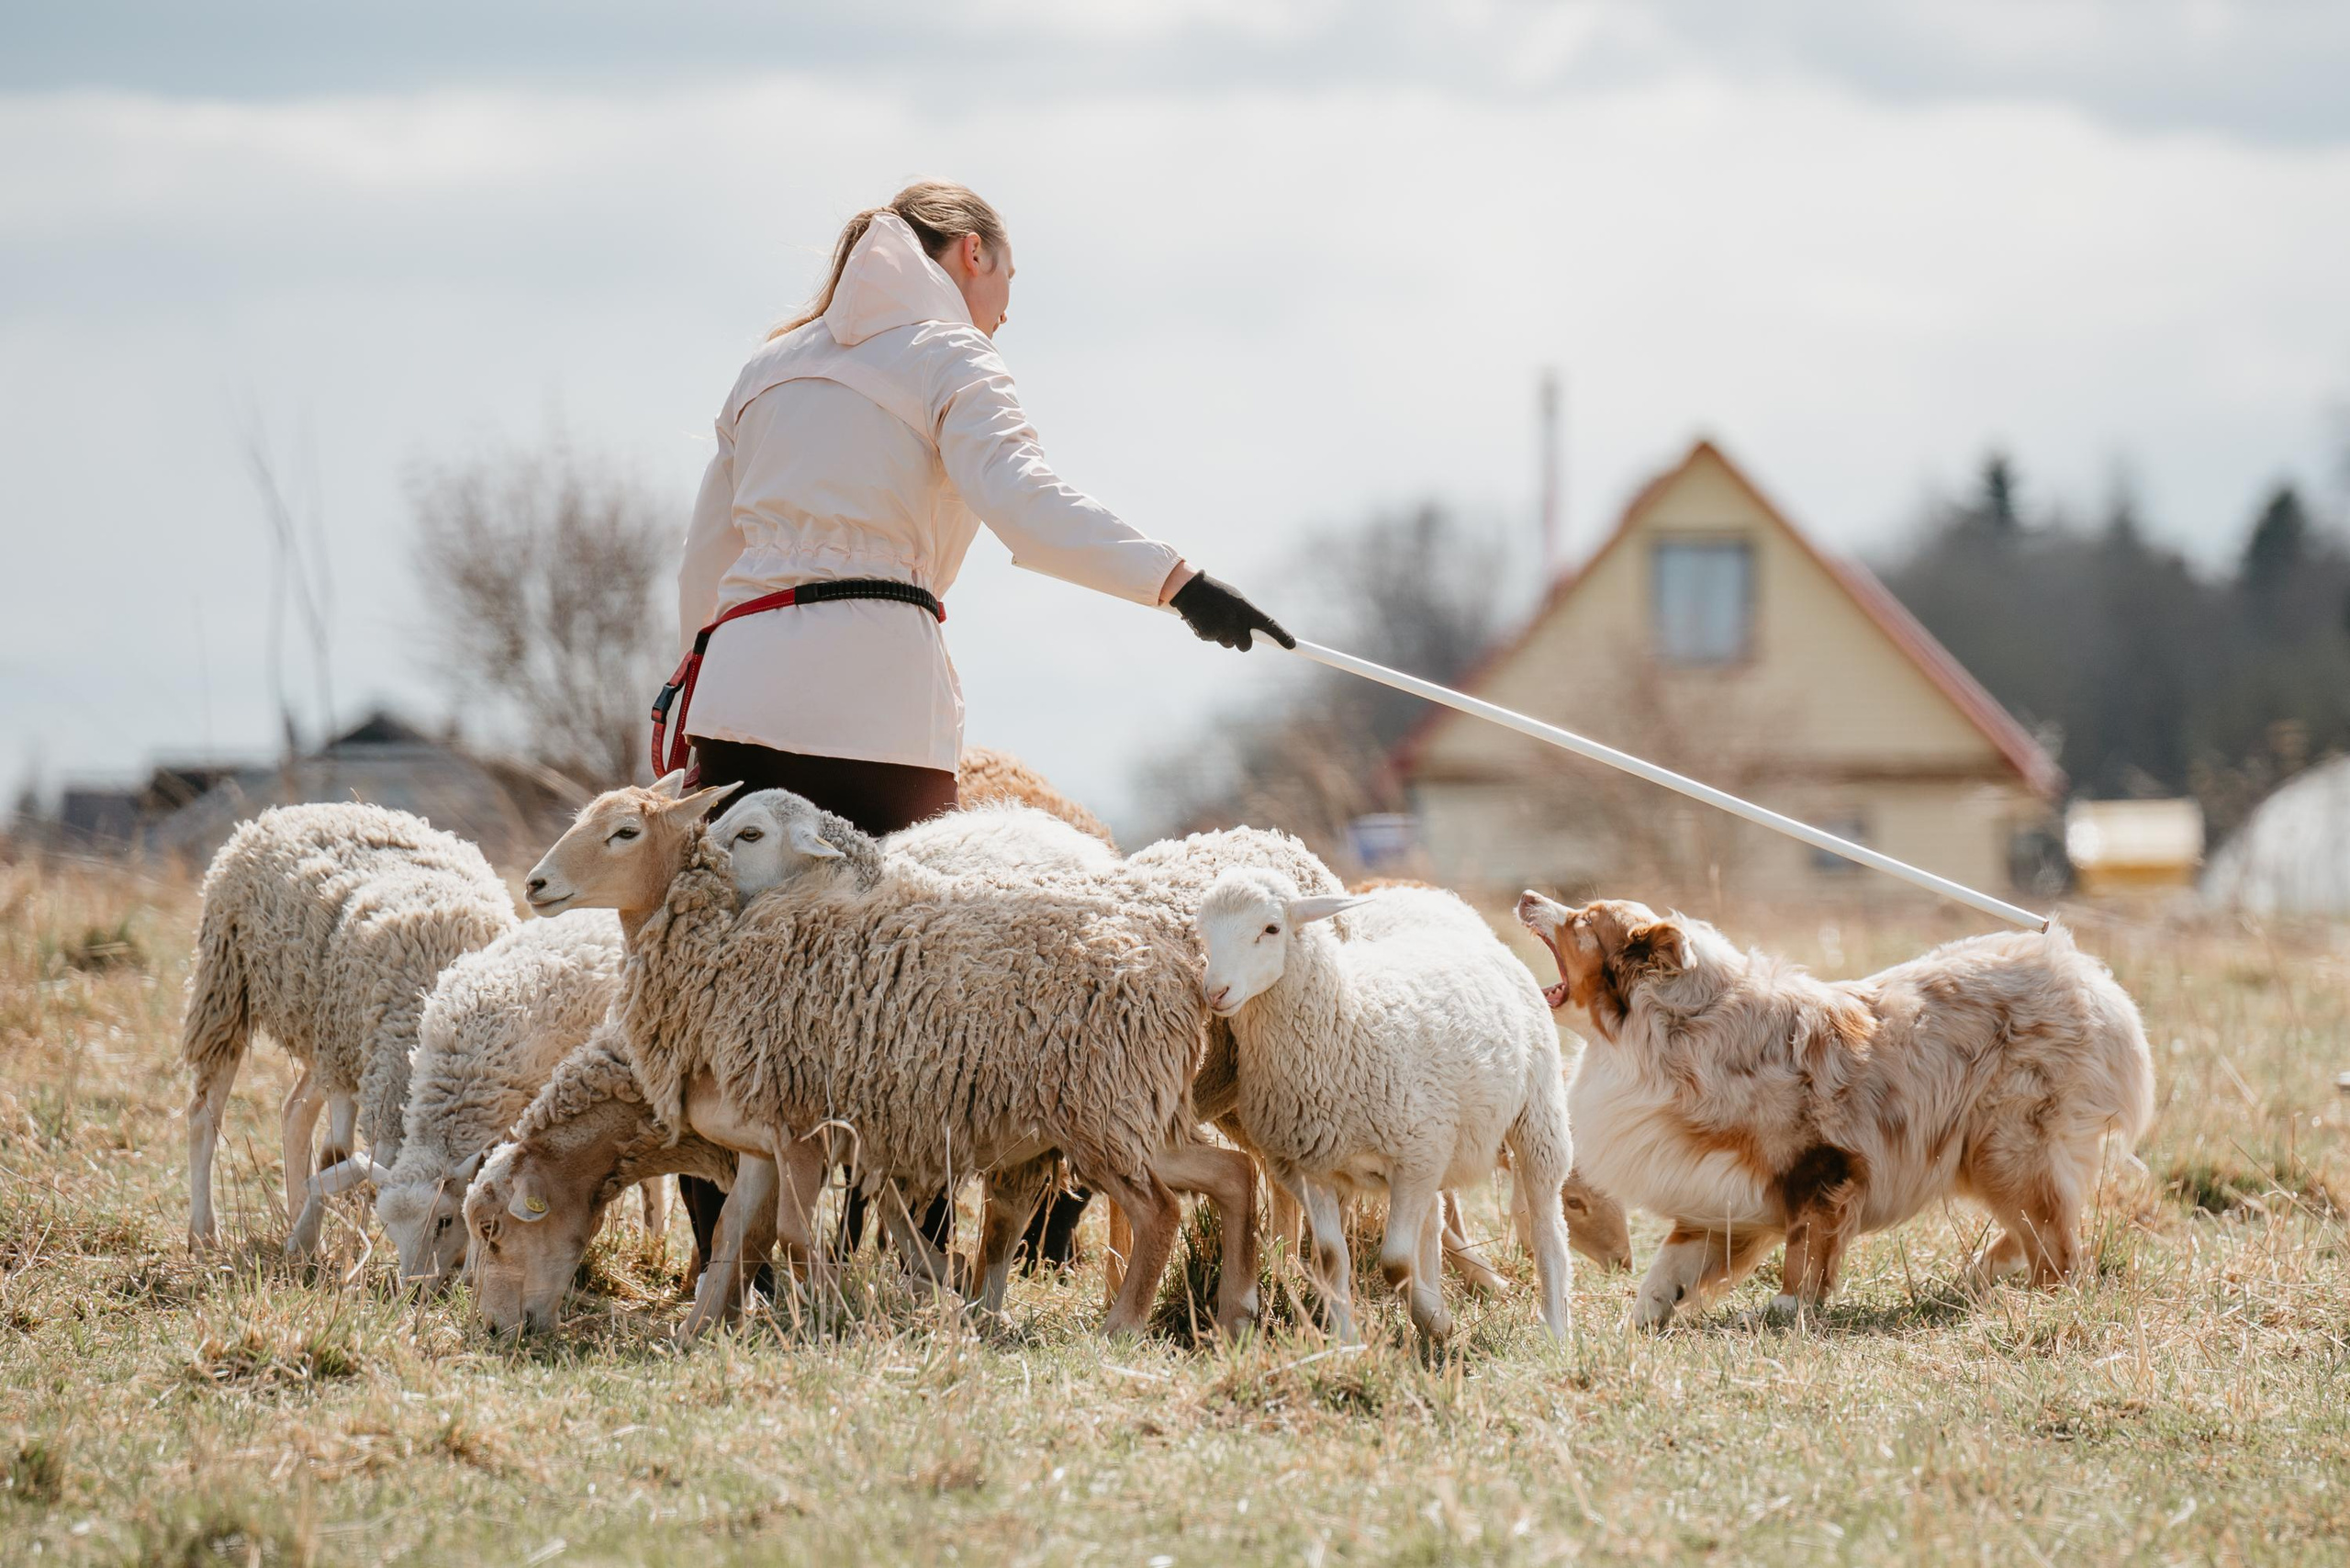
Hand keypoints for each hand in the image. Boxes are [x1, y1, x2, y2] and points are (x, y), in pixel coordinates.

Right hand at [1170, 572, 1295, 651]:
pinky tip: (1203, 620)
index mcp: (1246, 608)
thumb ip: (1245, 615)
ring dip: (1222, 636)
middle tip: (1231, 628)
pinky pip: (1212, 640)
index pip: (1269, 625)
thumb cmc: (1215, 593)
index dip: (1282, 636)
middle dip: (1240, 641)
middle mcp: (1236, 620)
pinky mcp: (1208, 634)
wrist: (1189, 589)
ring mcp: (1222, 628)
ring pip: (1228, 644)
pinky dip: (1207, 633)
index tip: (1293, 645)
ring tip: (1213, 618)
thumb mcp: (1235, 599)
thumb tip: (1252, 633)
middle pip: (1246, 645)